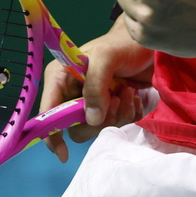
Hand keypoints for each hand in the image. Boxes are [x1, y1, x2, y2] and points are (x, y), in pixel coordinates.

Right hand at [39, 17, 153, 162]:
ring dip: (117, 115)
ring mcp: (94, 103)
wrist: (146, 43)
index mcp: (62, 78)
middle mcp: (74, 94)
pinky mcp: (112, 109)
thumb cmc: (122, 43)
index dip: (51, 134)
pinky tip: (134, 97)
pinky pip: (117, 126)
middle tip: (115, 99)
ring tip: (128, 92)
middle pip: (75, 127)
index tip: (64, 153)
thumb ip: (95, 85)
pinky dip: (129, 115)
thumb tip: (92, 120)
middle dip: (98, 120)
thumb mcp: (106, 56)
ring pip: (98, 129)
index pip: (49, 112)